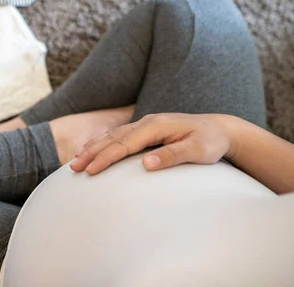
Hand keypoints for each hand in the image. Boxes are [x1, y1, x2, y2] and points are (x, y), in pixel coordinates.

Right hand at [72, 113, 238, 174]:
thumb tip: (146, 164)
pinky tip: (92, 149)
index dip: (106, 158)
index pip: (124, 144)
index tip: (90, 171)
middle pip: (112, 138)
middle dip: (91, 153)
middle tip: (73, 167)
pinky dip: (102, 143)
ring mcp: (144, 125)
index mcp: (155, 126)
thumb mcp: (198, 151)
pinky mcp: (145, 130)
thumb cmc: (210, 141)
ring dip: (93, 147)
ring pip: (111, 136)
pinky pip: (117, 136)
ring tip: (75, 160)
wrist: (220, 128)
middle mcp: (146, 122)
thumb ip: (172, 156)